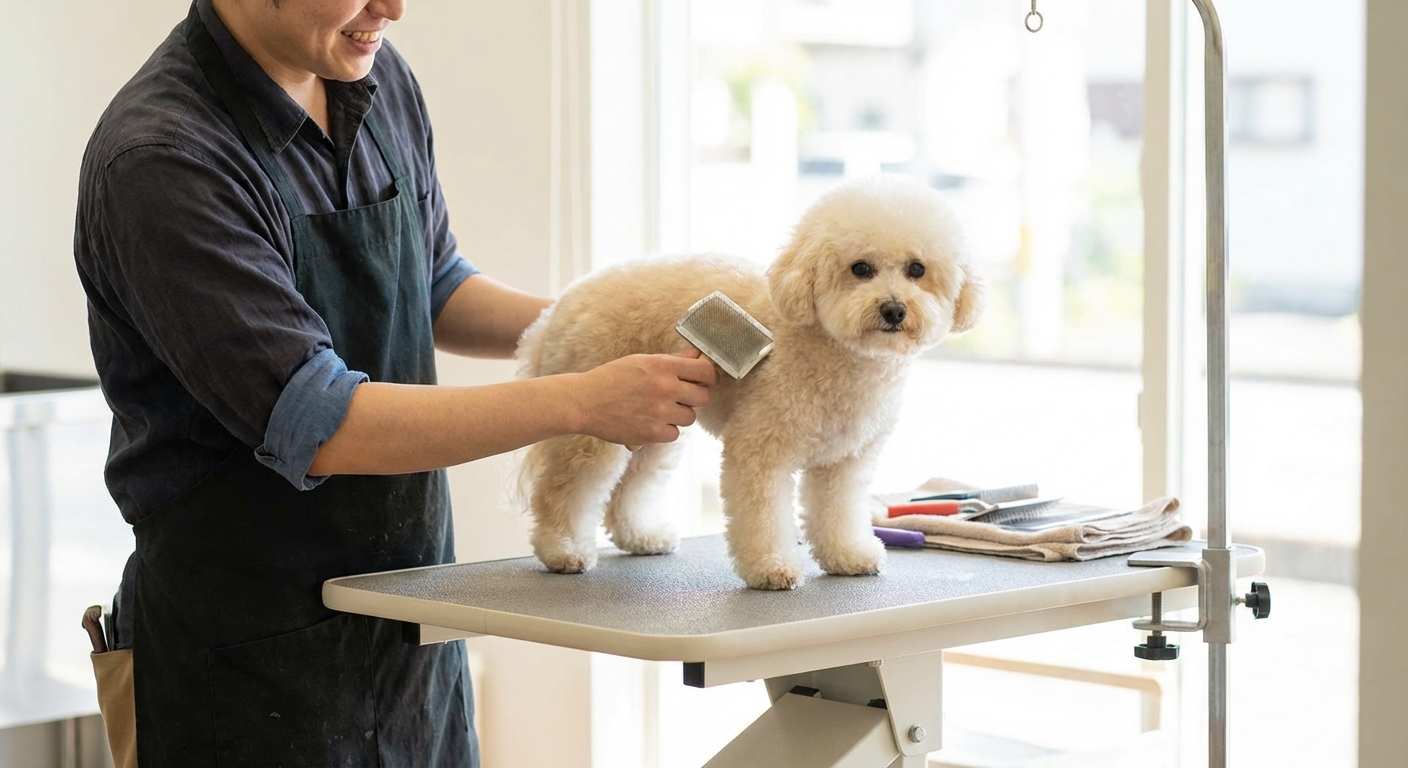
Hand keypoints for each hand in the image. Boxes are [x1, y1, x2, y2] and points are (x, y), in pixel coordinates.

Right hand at [573, 349, 716, 444]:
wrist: (584, 402)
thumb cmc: (610, 379)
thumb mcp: (641, 361)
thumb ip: (671, 361)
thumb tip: (696, 356)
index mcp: (663, 366)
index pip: (705, 371)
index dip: (707, 377)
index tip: (702, 380)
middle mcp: (666, 388)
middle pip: (703, 397)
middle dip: (694, 397)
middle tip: (680, 397)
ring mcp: (661, 412)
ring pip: (690, 417)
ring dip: (679, 415)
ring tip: (660, 410)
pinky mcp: (653, 433)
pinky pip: (674, 434)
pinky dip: (665, 430)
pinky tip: (651, 422)